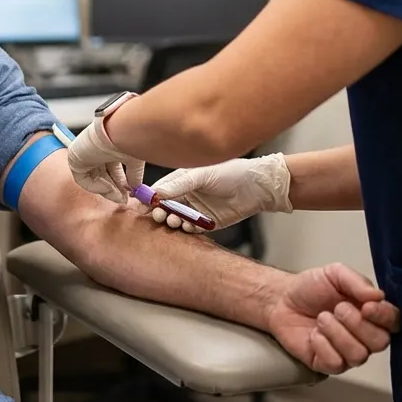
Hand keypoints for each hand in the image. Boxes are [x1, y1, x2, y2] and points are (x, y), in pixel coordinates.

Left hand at [67, 115, 144, 204]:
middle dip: (114, 187)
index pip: (111, 166)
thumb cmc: (128, 138)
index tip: (128, 192)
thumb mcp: (134, 159)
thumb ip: (133, 174)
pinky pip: (83, 179)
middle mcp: (95, 147)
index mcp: (108, 143)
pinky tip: (110, 188)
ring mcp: (83, 152)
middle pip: (102, 173)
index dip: (120, 181)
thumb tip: (135, 187)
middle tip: (123, 198)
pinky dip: (96, 186)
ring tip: (120, 197)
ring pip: (93, 177)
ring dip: (107, 189)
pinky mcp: (74, 159)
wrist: (119, 130)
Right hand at [150, 153, 292, 232]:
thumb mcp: (201, 175)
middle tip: (159, 215)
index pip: (160, 190)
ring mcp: (196, 210)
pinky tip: (188, 226)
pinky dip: (187, 229)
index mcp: (182, 180)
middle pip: (165, 207)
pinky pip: (191, 229)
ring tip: (174, 221)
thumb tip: (156, 193)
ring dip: (172, 221)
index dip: (151, 198)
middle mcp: (187, 195)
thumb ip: (178, 184)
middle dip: (160, 212)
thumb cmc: (230, 172)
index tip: (144, 206)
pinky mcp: (207, 223)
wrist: (257, 186)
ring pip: (176, 219)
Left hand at [265, 264, 400, 374]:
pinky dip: (323, 345)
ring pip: (359, 355)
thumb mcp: (335, 274)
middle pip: (380, 342)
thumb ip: (357, 282)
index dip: (384, 317)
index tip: (366, 307)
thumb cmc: (311, 288)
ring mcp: (348, 352)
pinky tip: (314, 334)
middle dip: (356, 324)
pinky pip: (336, 363)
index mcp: (372, 314)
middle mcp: (365, 336)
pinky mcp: (328, 364)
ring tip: (322, 318)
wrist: (282, 300)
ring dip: (337, 333)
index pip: (394, 322)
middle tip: (337, 308)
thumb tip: (378, 296)